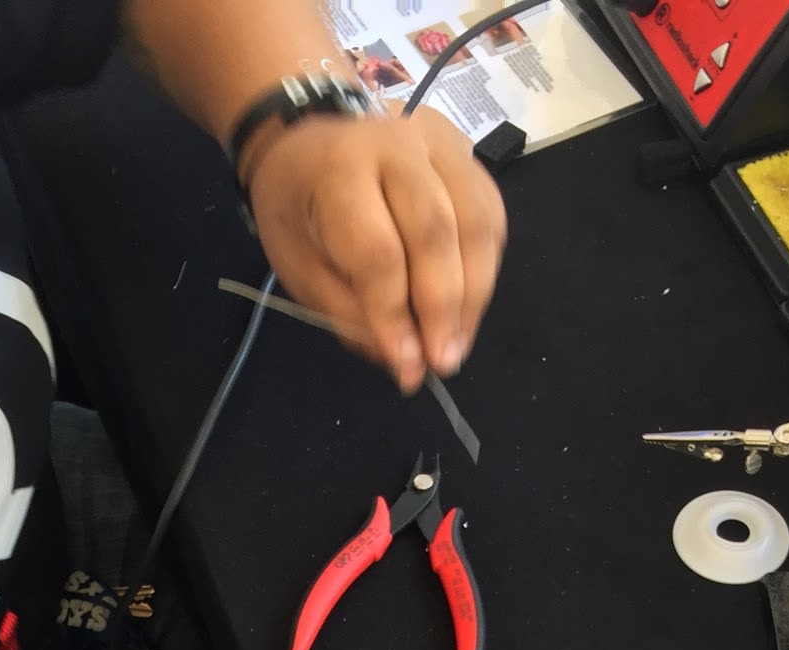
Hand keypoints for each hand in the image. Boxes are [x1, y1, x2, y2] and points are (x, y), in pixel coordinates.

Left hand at [243, 106, 506, 392]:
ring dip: (474, 295)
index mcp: (341, 169)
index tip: (406, 366)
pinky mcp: (467, 156)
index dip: (395, 315)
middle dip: (444, 309)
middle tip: (442, 363)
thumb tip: (407, 361)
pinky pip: (491, 216)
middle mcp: (397, 144)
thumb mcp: (301, 271)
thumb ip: (350, 315)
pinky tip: (468, 307)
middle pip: (437, 232)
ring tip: (457, 345)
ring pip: (477, 223)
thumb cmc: (298, 212)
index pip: (378, 250)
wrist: (305, 143)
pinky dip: (486, 268)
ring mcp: (439, 143)